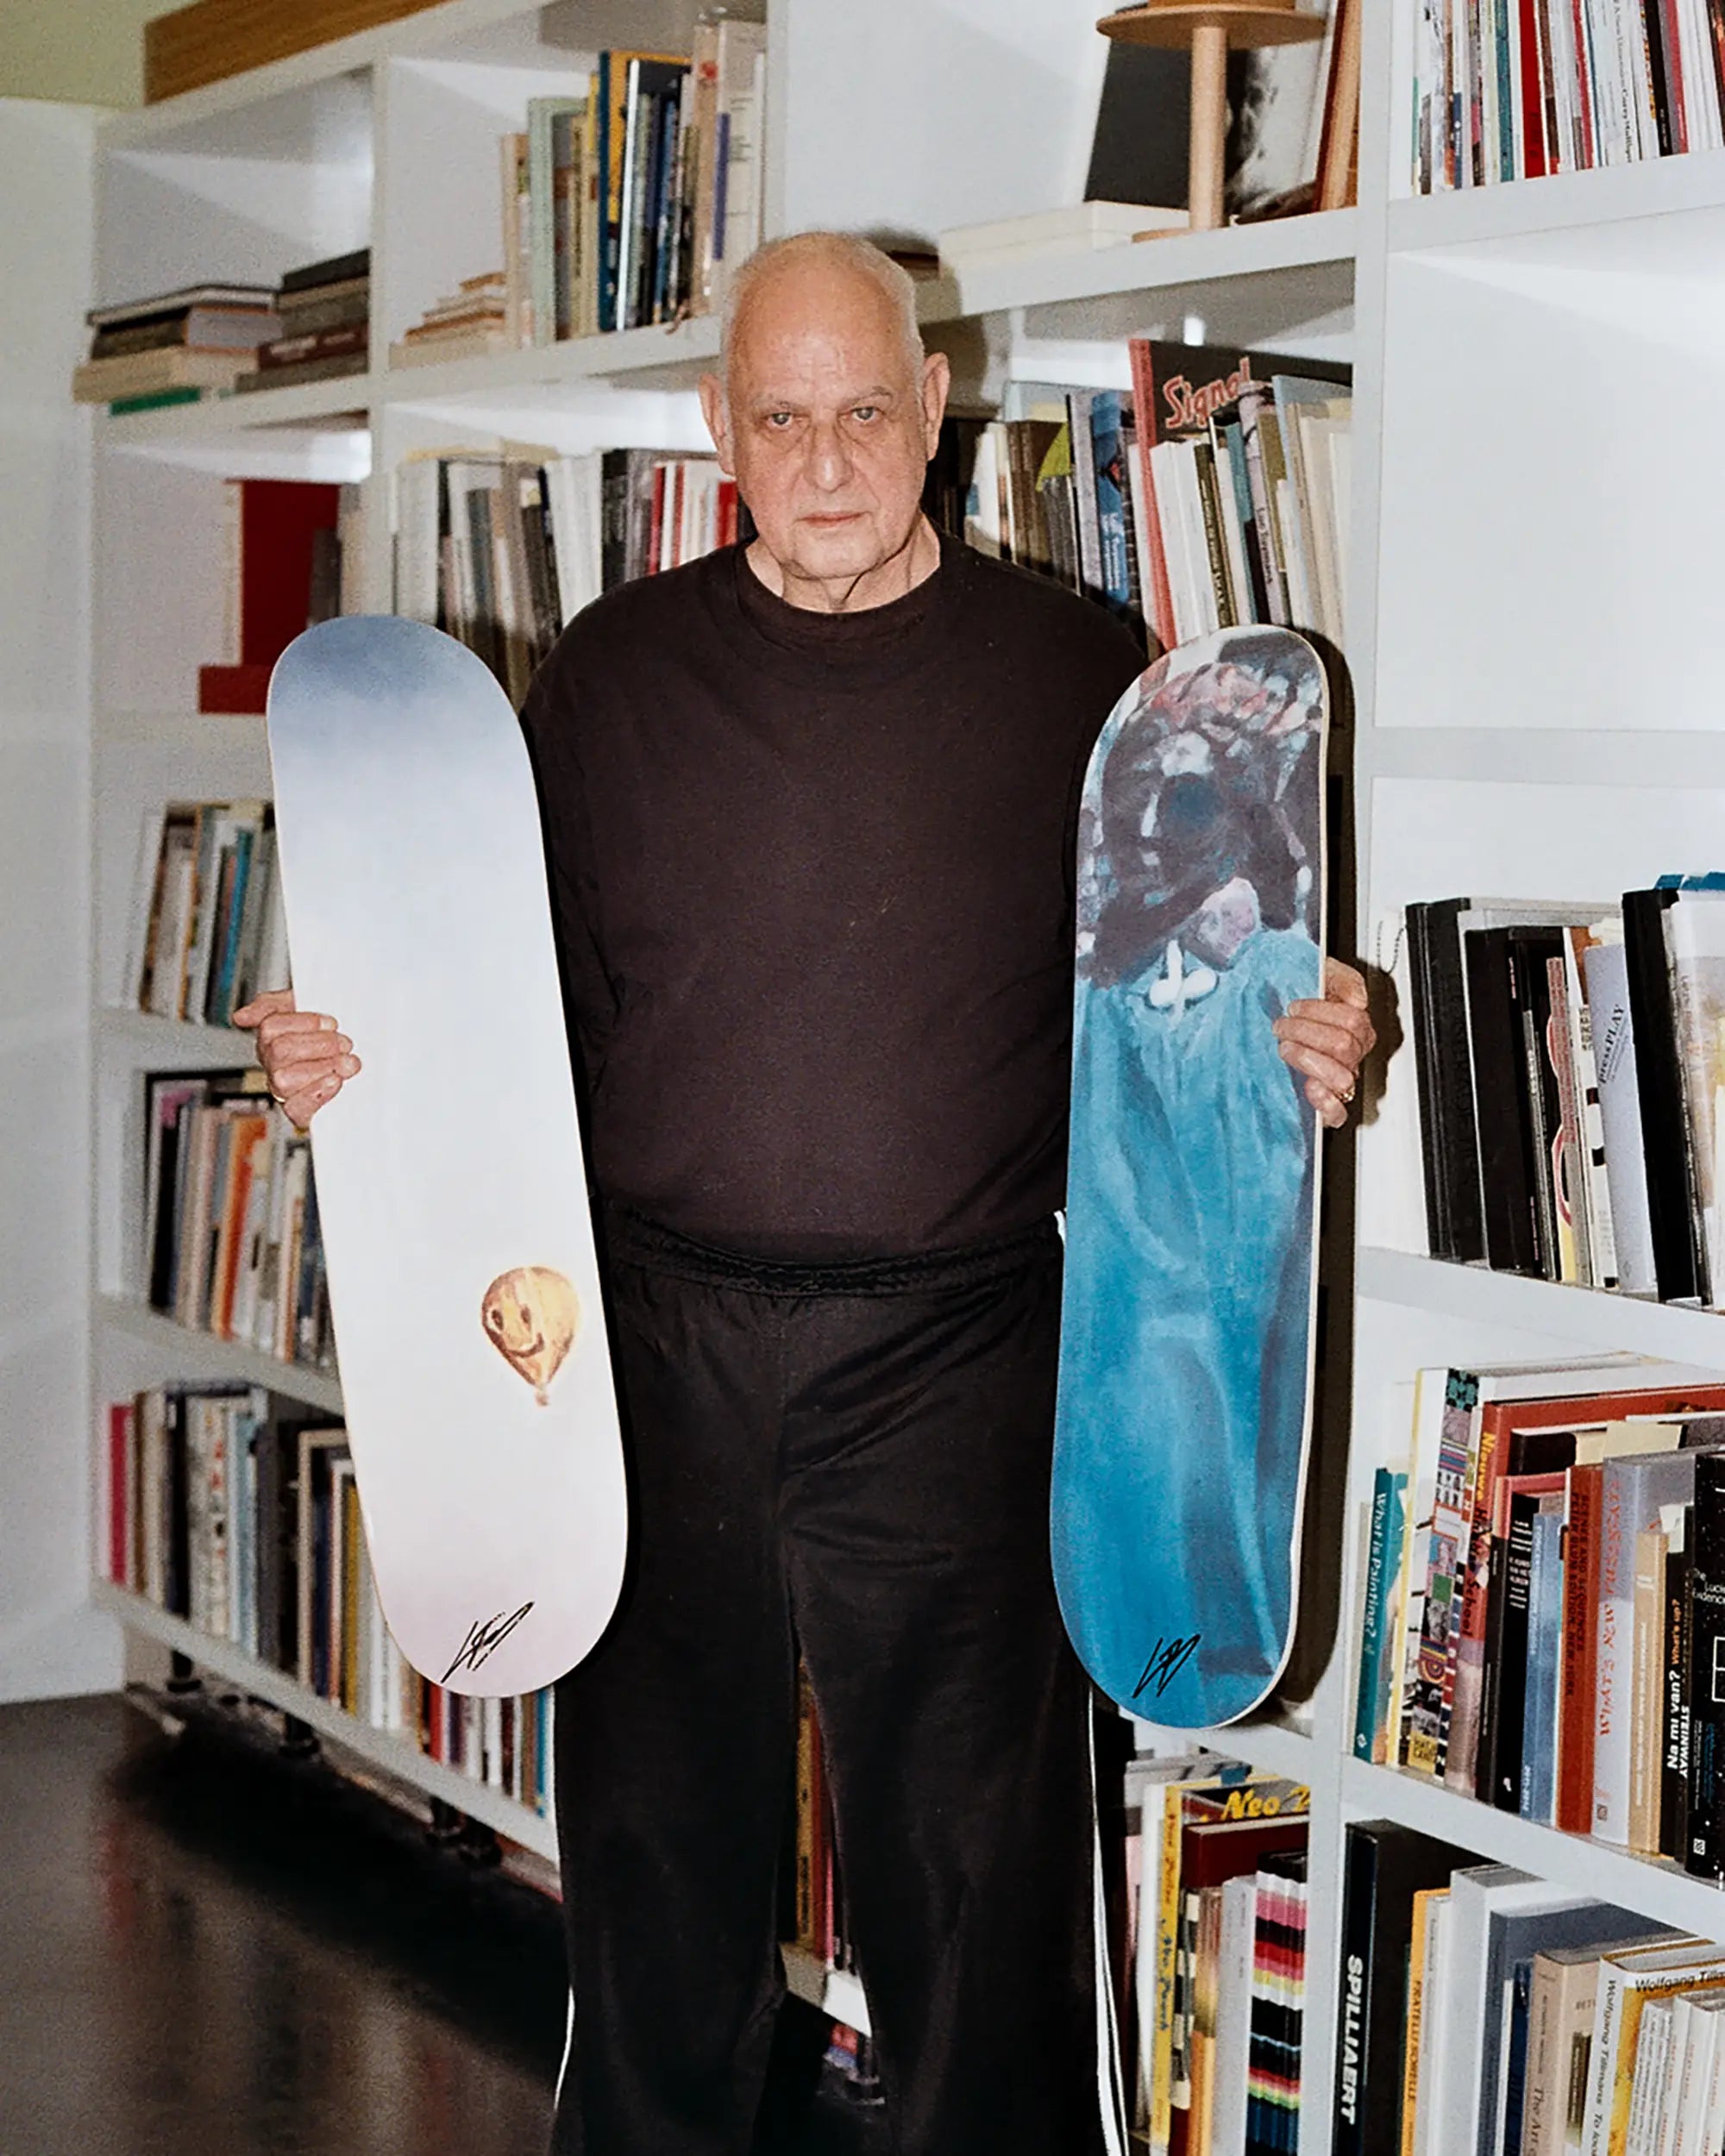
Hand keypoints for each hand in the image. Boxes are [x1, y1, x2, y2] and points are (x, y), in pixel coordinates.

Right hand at [232, 988, 360, 1129]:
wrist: (364, 1050)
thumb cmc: (332, 1033)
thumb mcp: (306, 1006)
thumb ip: (270, 1005)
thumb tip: (242, 1017)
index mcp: (272, 1038)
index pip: (271, 1027)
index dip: (304, 1023)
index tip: (331, 1023)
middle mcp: (275, 1064)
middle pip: (279, 1051)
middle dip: (319, 1045)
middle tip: (344, 1044)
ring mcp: (284, 1088)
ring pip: (285, 1079)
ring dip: (323, 1067)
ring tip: (347, 1063)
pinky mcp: (299, 1111)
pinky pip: (295, 1108)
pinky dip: (316, 1094)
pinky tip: (335, 1082)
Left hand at [1274, 956, 1374, 1129]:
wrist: (1275, 1011)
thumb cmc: (1299, 995)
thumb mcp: (1323, 974)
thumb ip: (1345, 980)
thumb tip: (1357, 1000)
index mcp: (1355, 1025)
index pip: (1353, 1020)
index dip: (1320, 1012)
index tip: (1294, 1006)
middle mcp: (1352, 1054)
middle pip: (1344, 1047)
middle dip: (1306, 1032)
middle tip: (1282, 1026)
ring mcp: (1340, 1078)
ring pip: (1341, 1077)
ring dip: (1308, 1060)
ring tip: (1285, 1048)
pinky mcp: (1324, 1103)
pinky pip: (1337, 1113)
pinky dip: (1326, 1104)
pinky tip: (1311, 1089)